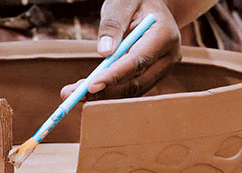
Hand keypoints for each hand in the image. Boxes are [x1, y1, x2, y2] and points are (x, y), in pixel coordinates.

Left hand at [61, 0, 181, 100]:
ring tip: (74, 93)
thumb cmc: (135, 1)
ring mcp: (162, 69)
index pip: (137, 62)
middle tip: (73, 95)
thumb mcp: (122, 2)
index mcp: (165, 35)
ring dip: (103, 95)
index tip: (91, 85)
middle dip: (103, 91)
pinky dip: (109, 91)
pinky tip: (87, 90)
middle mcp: (168, 57)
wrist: (153, 6)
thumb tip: (104, 52)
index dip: (113, 76)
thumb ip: (113, 24)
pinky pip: (130, 88)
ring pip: (132, 90)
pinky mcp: (152, 76)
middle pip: (135, 83)